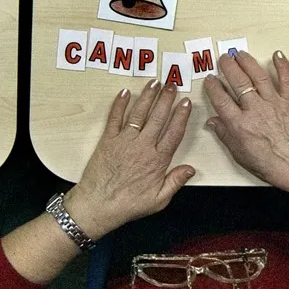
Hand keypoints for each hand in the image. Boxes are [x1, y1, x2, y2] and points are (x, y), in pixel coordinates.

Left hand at [65, 81, 194, 238]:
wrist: (98, 205)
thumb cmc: (128, 205)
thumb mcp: (158, 201)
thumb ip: (175, 182)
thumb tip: (191, 169)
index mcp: (157, 161)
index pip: (174, 133)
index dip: (181, 116)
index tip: (186, 103)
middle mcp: (142, 147)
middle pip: (158, 118)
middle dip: (167, 99)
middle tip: (173, 85)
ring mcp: (124, 141)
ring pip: (139, 114)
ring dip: (148, 96)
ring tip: (155, 82)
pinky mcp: (108, 140)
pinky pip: (115, 118)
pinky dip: (120, 104)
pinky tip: (125, 92)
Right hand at [203, 51, 288, 200]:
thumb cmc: (268, 163)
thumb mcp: (239, 154)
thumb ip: (225, 135)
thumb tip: (212, 122)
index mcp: (240, 125)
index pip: (221, 100)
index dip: (213, 87)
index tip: (209, 80)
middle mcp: (255, 110)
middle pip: (238, 82)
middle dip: (228, 67)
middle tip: (223, 59)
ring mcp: (273, 104)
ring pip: (258, 77)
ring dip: (248, 62)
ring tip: (240, 54)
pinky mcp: (288, 102)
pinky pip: (286, 80)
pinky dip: (283, 66)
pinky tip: (277, 54)